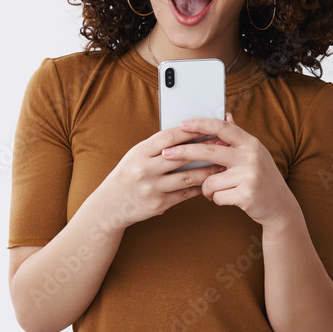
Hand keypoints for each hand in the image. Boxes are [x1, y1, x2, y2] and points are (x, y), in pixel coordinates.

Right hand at [99, 126, 226, 228]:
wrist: (110, 205)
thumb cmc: (127, 175)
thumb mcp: (136, 156)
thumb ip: (157, 147)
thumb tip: (187, 134)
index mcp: (140, 152)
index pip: (169, 137)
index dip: (190, 131)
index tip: (207, 127)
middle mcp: (145, 169)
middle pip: (181, 156)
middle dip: (205, 149)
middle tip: (223, 144)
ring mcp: (152, 188)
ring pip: (187, 177)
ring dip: (207, 170)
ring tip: (222, 164)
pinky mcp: (159, 204)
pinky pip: (185, 194)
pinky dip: (199, 188)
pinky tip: (209, 182)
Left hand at [160, 112, 296, 226]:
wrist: (280, 208)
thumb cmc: (261, 179)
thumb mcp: (254, 154)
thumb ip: (237, 138)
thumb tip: (226, 114)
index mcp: (251, 143)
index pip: (222, 127)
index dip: (200, 124)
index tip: (182, 125)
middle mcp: (251, 157)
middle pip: (209, 151)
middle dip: (184, 152)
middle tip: (166, 154)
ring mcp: (250, 176)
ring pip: (209, 180)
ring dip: (206, 188)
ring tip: (216, 190)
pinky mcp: (246, 195)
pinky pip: (216, 196)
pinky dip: (216, 199)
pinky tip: (227, 198)